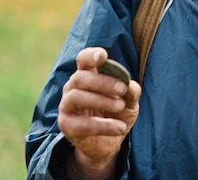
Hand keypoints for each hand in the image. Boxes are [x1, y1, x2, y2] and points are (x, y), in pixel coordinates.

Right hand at [58, 47, 140, 178]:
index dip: (90, 56)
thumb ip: (130, 92)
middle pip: (80, 78)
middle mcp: (73, 87)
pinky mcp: (67, 126)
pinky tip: (120, 127)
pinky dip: (103, 126)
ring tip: (120, 106)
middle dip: (102, 82)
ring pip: (76, 97)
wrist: (110, 142)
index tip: (102, 56)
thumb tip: (130, 86)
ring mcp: (66, 106)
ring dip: (101, 100)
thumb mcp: (129, 102)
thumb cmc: (117, 114)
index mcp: (87, 75)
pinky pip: (82, 124)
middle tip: (122, 89)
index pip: (83, 59)